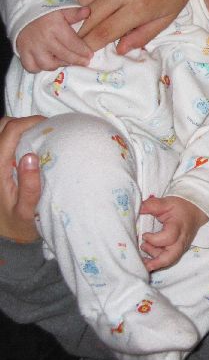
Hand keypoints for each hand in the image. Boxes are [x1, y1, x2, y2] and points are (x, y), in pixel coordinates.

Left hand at [0, 116, 45, 242]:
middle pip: (2, 125)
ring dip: (19, 128)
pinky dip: (18, 136)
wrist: (8, 238)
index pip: (10, 131)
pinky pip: (5, 141)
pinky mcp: (0, 167)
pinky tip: (32, 145)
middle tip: (46, 129)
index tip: (51, 125)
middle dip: (24, 121)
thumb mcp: (26, 211)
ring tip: (40, 136)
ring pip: (1, 131)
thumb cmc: (20, 225)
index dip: (30, 122)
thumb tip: (31, 156)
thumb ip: (29, 186)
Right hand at [16, 8, 92, 71]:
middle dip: (77, 60)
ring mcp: (31, 47)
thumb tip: (87, 12)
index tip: (90, 55)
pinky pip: (31, 67)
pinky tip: (48, 62)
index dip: (83, 51)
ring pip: (48, 64)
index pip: (73, 43)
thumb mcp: (60, 8)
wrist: (21, 11)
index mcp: (54, 27)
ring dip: (59, 65)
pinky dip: (39, 68)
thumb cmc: (44, 11)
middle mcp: (43, 39)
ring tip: (66, 61)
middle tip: (84, 62)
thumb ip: (74, 13)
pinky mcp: (22, 52)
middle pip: (64, 56)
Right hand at [72, 0, 208, 53]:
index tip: (83, 54)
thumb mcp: (167, 18)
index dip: (90, 45)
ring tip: (70, 26)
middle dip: (78, 33)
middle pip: (88, 17)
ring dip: (72, 14)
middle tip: (72, 44)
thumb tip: (119, 50)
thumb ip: (142, 35)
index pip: (105, 31)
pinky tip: (73, 5)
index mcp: (140, 6)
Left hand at [139, 195, 208, 271]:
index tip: (144, 235)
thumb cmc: (180, 207)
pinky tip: (147, 259)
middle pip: (172, 257)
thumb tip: (138, 209)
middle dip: (156, 262)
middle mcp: (180, 240)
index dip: (154, 239)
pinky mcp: (178, 251)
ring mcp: (180, 247)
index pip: (168, 238)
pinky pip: (168, 259)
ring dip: (154, 261)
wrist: (195, 212)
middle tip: (143, 262)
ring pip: (169, 260)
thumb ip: (152, 205)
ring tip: (144, 249)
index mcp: (178, 227)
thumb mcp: (167, 202)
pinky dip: (157, 261)